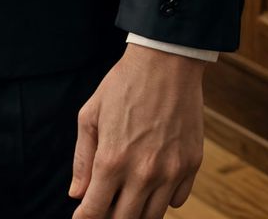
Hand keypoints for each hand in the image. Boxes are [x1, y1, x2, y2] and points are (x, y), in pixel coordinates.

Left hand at [71, 44, 205, 218]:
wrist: (165, 64)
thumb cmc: (122, 85)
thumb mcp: (91, 115)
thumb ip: (83, 158)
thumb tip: (76, 194)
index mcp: (112, 160)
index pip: (96, 209)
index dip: (86, 218)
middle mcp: (143, 173)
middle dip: (110, 218)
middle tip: (102, 209)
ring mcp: (171, 172)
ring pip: (153, 217)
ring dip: (137, 213)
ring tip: (125, 202)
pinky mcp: (191, 166)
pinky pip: (176, 201)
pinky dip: (162, 200)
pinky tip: (152, 186)